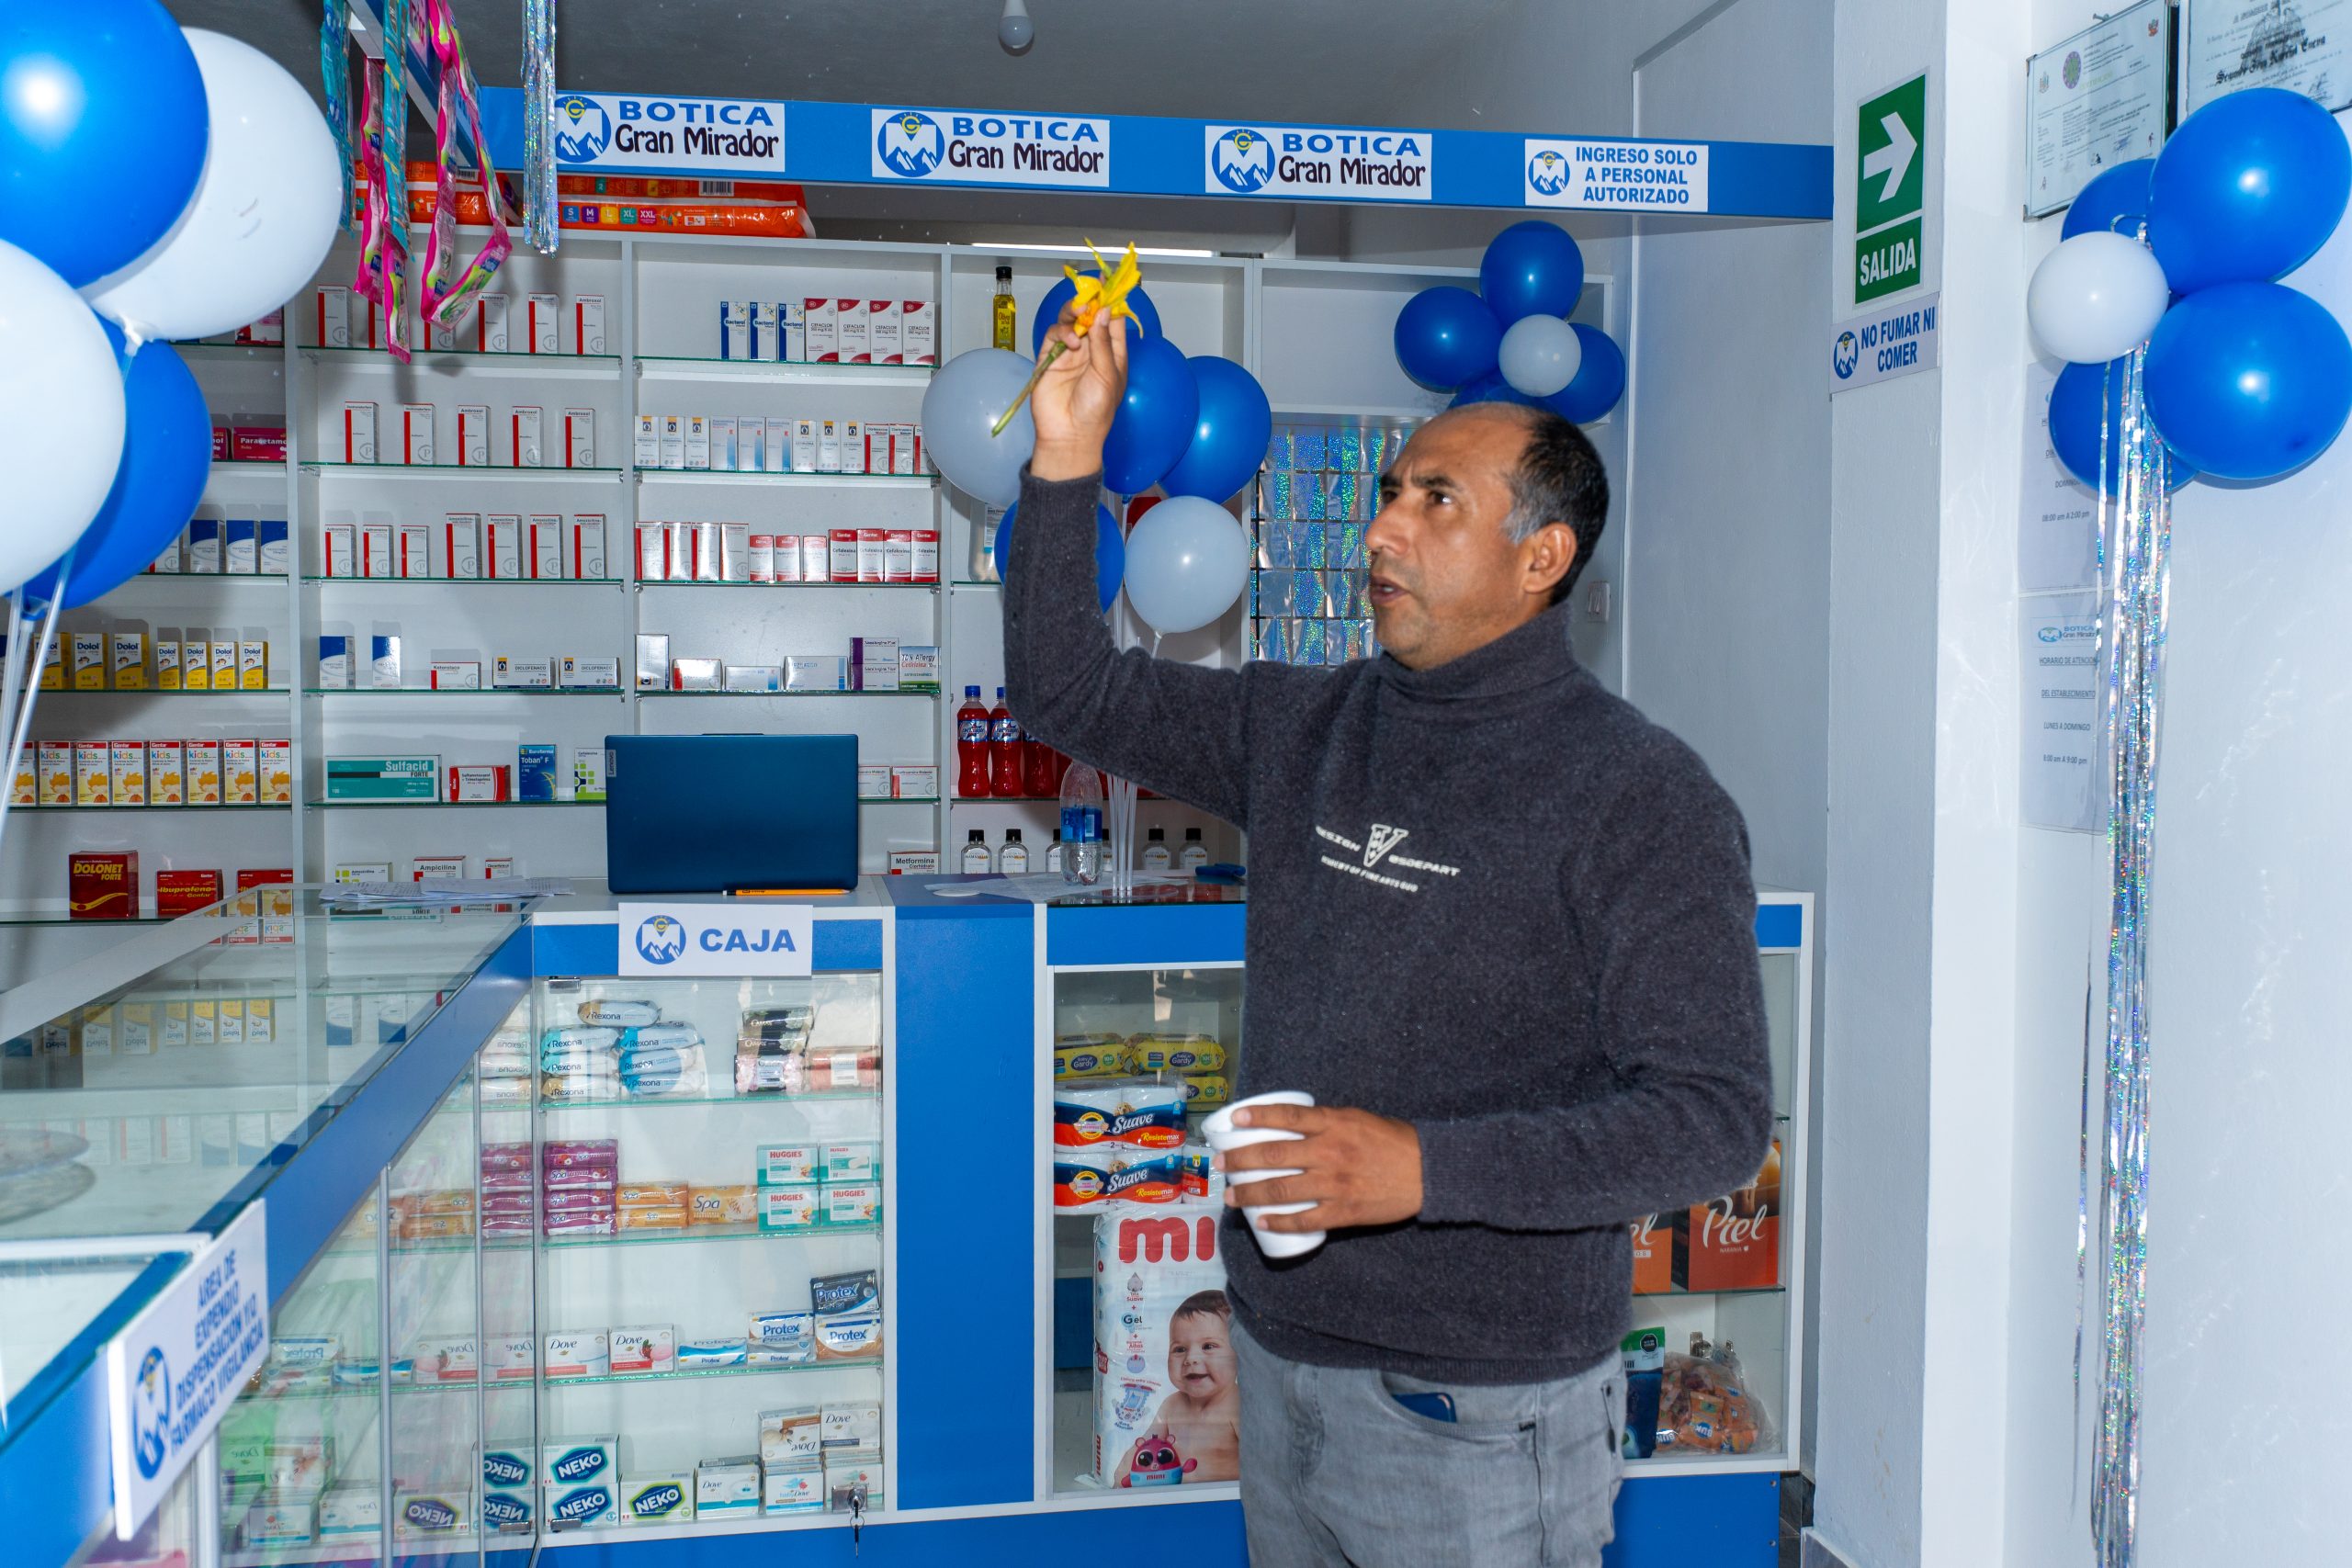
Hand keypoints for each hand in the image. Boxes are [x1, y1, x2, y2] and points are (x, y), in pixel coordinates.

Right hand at [1029, 300, 1126, 480]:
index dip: (1111, 301)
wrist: (1070, 435)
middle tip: (1089, 296)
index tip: (1109, 281)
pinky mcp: (1050, 358)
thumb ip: (1104, 342)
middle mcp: (1091, 350)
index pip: (1112, 321)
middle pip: (1089, 316)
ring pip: (1069, 320)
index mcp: (1112, 354)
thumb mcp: (1108, 374)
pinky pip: (1054, 334)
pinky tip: (1072, 344)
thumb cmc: (1096, 411)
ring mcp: (1069, 353)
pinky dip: (1062, 333)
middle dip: (1090, 302)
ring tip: (1079, 311)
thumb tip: (1103, 312)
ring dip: (1074, 312)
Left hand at [1216, 1103, 1423, 1230]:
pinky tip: (1262, 1222)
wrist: (1427, 1171)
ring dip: (1250, 1194)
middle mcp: (1329, 1152)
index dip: (1257, 1116)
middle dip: (1240, 1160)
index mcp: (1334, 1124)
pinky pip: (1304, 1220)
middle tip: (1219, 1164)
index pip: (1287, 1118)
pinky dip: (1280, 1222)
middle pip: (1273, 1156)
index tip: (1234, 1119)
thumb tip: (1292, 1127)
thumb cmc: (1393, 1141)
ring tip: (1231, 1196)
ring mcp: (1334, 1184)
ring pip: (1281, 1190)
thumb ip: (1327, 1123)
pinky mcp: (1343, 1211)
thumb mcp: (1358, 1119)